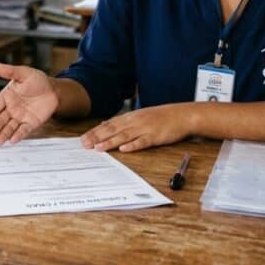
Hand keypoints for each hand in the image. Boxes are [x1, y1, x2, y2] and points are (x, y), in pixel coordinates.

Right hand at [0, 62, 58, 146]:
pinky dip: (18, 136)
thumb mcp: (24, 73)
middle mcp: (11, 109)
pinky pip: (23, 130)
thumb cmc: (37, 80)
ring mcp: (20, 117)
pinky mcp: (30, 123)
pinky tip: (12, 141)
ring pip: (9, 128)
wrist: (53, 89)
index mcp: (6, 97)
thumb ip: (10, 71)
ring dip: (2, 135)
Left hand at [80, 103, 194, 152]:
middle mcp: (135, 121)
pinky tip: (124, 149)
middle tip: (84, 145)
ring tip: (98, 148)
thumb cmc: (161, 117)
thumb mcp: (140, 117)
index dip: (95, 132)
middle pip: (113, 130)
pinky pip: (143, 141)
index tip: (82, 138)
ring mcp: (145, 128)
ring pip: (124, 136)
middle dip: (97, 138)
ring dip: (110, 142)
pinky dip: (133, 145)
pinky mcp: (155, 136)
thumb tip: (106, 126)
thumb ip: (124, 123)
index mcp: (130, 117)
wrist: (182, 115)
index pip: (108, 125)